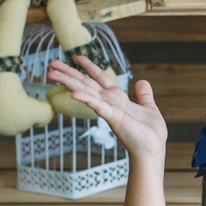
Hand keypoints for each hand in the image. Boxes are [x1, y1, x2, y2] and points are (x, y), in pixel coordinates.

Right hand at [48, 56, 167, 162]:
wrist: (153, 149)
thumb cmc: (150, 133)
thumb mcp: (148, 107)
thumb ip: (144, 95)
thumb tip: (142, 82)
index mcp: (117, 98)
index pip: (100, 78)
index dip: (89, 67)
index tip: (78, 57)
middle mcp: (110, 102)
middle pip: (86, 83)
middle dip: (69, 73)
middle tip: (51, 64)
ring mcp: (109, 109)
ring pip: (85, 91)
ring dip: (69, 81)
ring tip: (52, 74)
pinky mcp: (113, 117)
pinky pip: (98, 106)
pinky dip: (86, 99)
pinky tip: (74, 93)